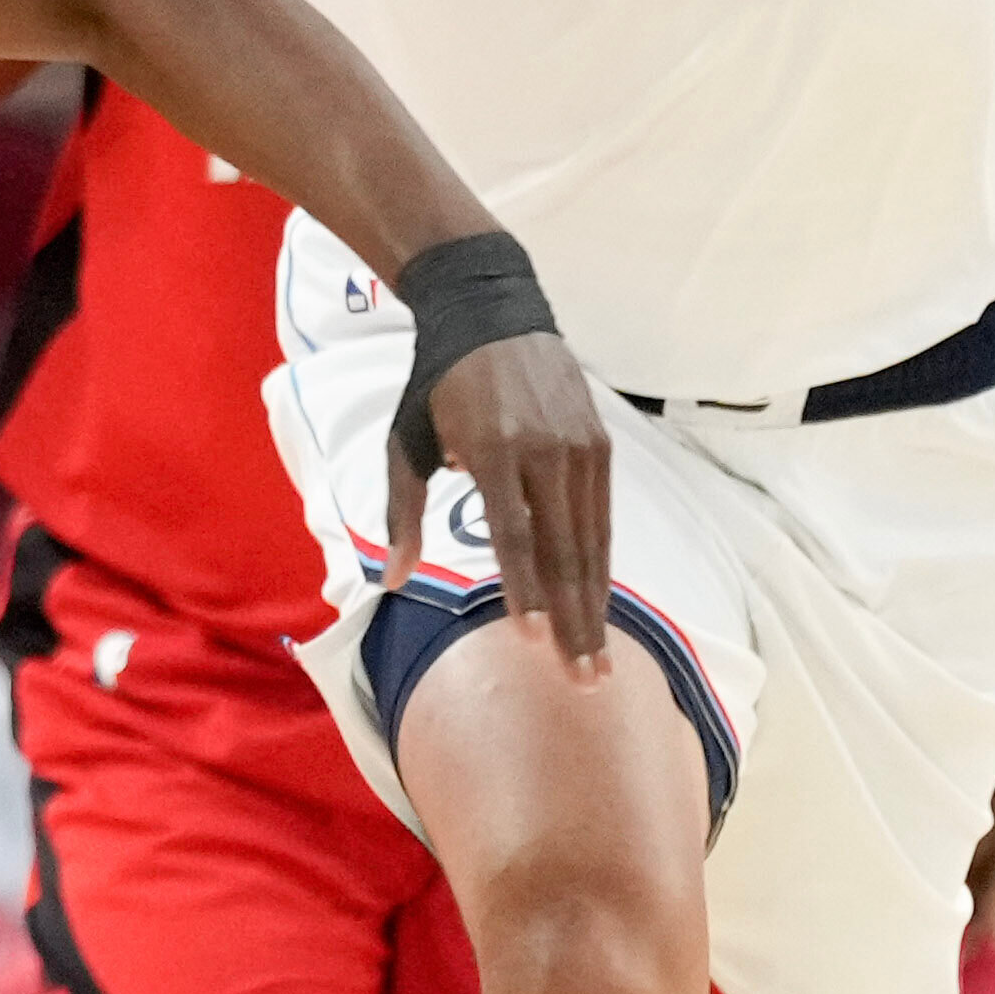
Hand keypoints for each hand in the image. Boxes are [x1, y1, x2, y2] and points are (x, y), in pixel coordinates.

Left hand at [385, 333, 620, 670]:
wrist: (493, 315)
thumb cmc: (439, 386)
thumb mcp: (406, 443)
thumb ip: (401, 515)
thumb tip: (392, 583)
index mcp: (494, 449)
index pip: (514, 534)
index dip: (524, 590)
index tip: (533, 639)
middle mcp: (546, 450)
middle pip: (562, 551)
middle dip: (573, 621)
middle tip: (583, 677)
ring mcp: (580, 447)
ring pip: (591, 542)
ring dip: (595, 605)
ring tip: (597, 659)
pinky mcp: (600, 446)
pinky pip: (601, 519)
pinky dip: (601, 566)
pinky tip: (600, 605)